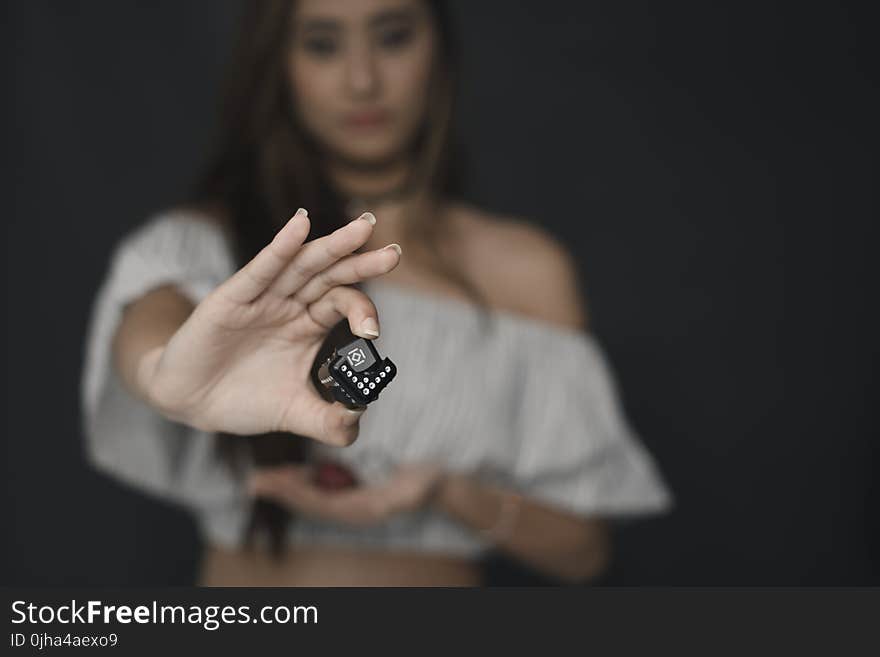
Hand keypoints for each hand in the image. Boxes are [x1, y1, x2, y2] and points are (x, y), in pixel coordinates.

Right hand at [139, 209, 400, 445]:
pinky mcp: (232, 299)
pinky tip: (300, 226)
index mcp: (308, 325)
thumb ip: (328, 422)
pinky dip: (281, 247)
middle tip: (395, 254)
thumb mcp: (293, 413)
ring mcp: (263, 298)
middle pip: (332, 276)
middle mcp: (290, 305)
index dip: (363, 311)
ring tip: (364, 228)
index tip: (373, 332)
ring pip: (303, 265)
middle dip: (363, 263)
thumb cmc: (242, 399)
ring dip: (334, 245)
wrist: (189, 403)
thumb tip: (358, 422)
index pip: (344, 303)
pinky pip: (261, 269)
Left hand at [249, 463, 445, 525]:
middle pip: (309, 503)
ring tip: (261, 479)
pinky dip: (301, 481)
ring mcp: (349, 501)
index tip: (274, 483)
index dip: (296, 495)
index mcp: (362, 510)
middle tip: (256, 482)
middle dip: (282, 492)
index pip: (321, 505)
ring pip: (310, 496)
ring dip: (286, 487)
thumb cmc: (427, 482)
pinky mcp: (349, 491)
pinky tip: (289, 473)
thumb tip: (385, 504)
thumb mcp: (416, 489)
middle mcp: (351, 508)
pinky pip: (319, 489)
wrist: (437, 480)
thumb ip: (402, 496)